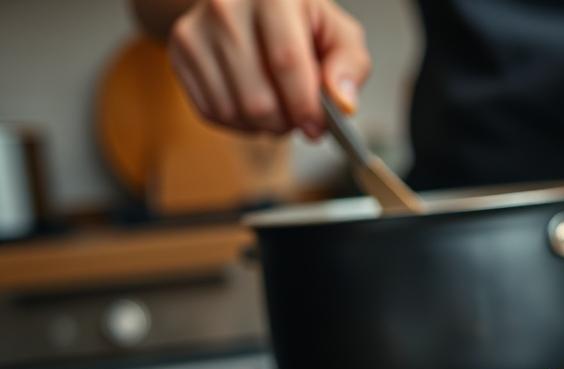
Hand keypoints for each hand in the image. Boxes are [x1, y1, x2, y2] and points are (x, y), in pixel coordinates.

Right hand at [166, 0, 370, 138]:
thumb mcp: (338, 35)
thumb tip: (341, 102)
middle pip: (257, 98)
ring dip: (264, 127)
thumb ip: (349, 66)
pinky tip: (254, 106)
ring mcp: (195, 31)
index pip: (286, 61)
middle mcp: (226, 7)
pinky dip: (239, 123)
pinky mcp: (178, 53)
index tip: (317, 127)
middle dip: (286, 122)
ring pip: (233, 111)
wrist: (251, 5)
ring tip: (279, 109)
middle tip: (299, 118)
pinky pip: (211, 112)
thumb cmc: (301, 22)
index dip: (305, 105)